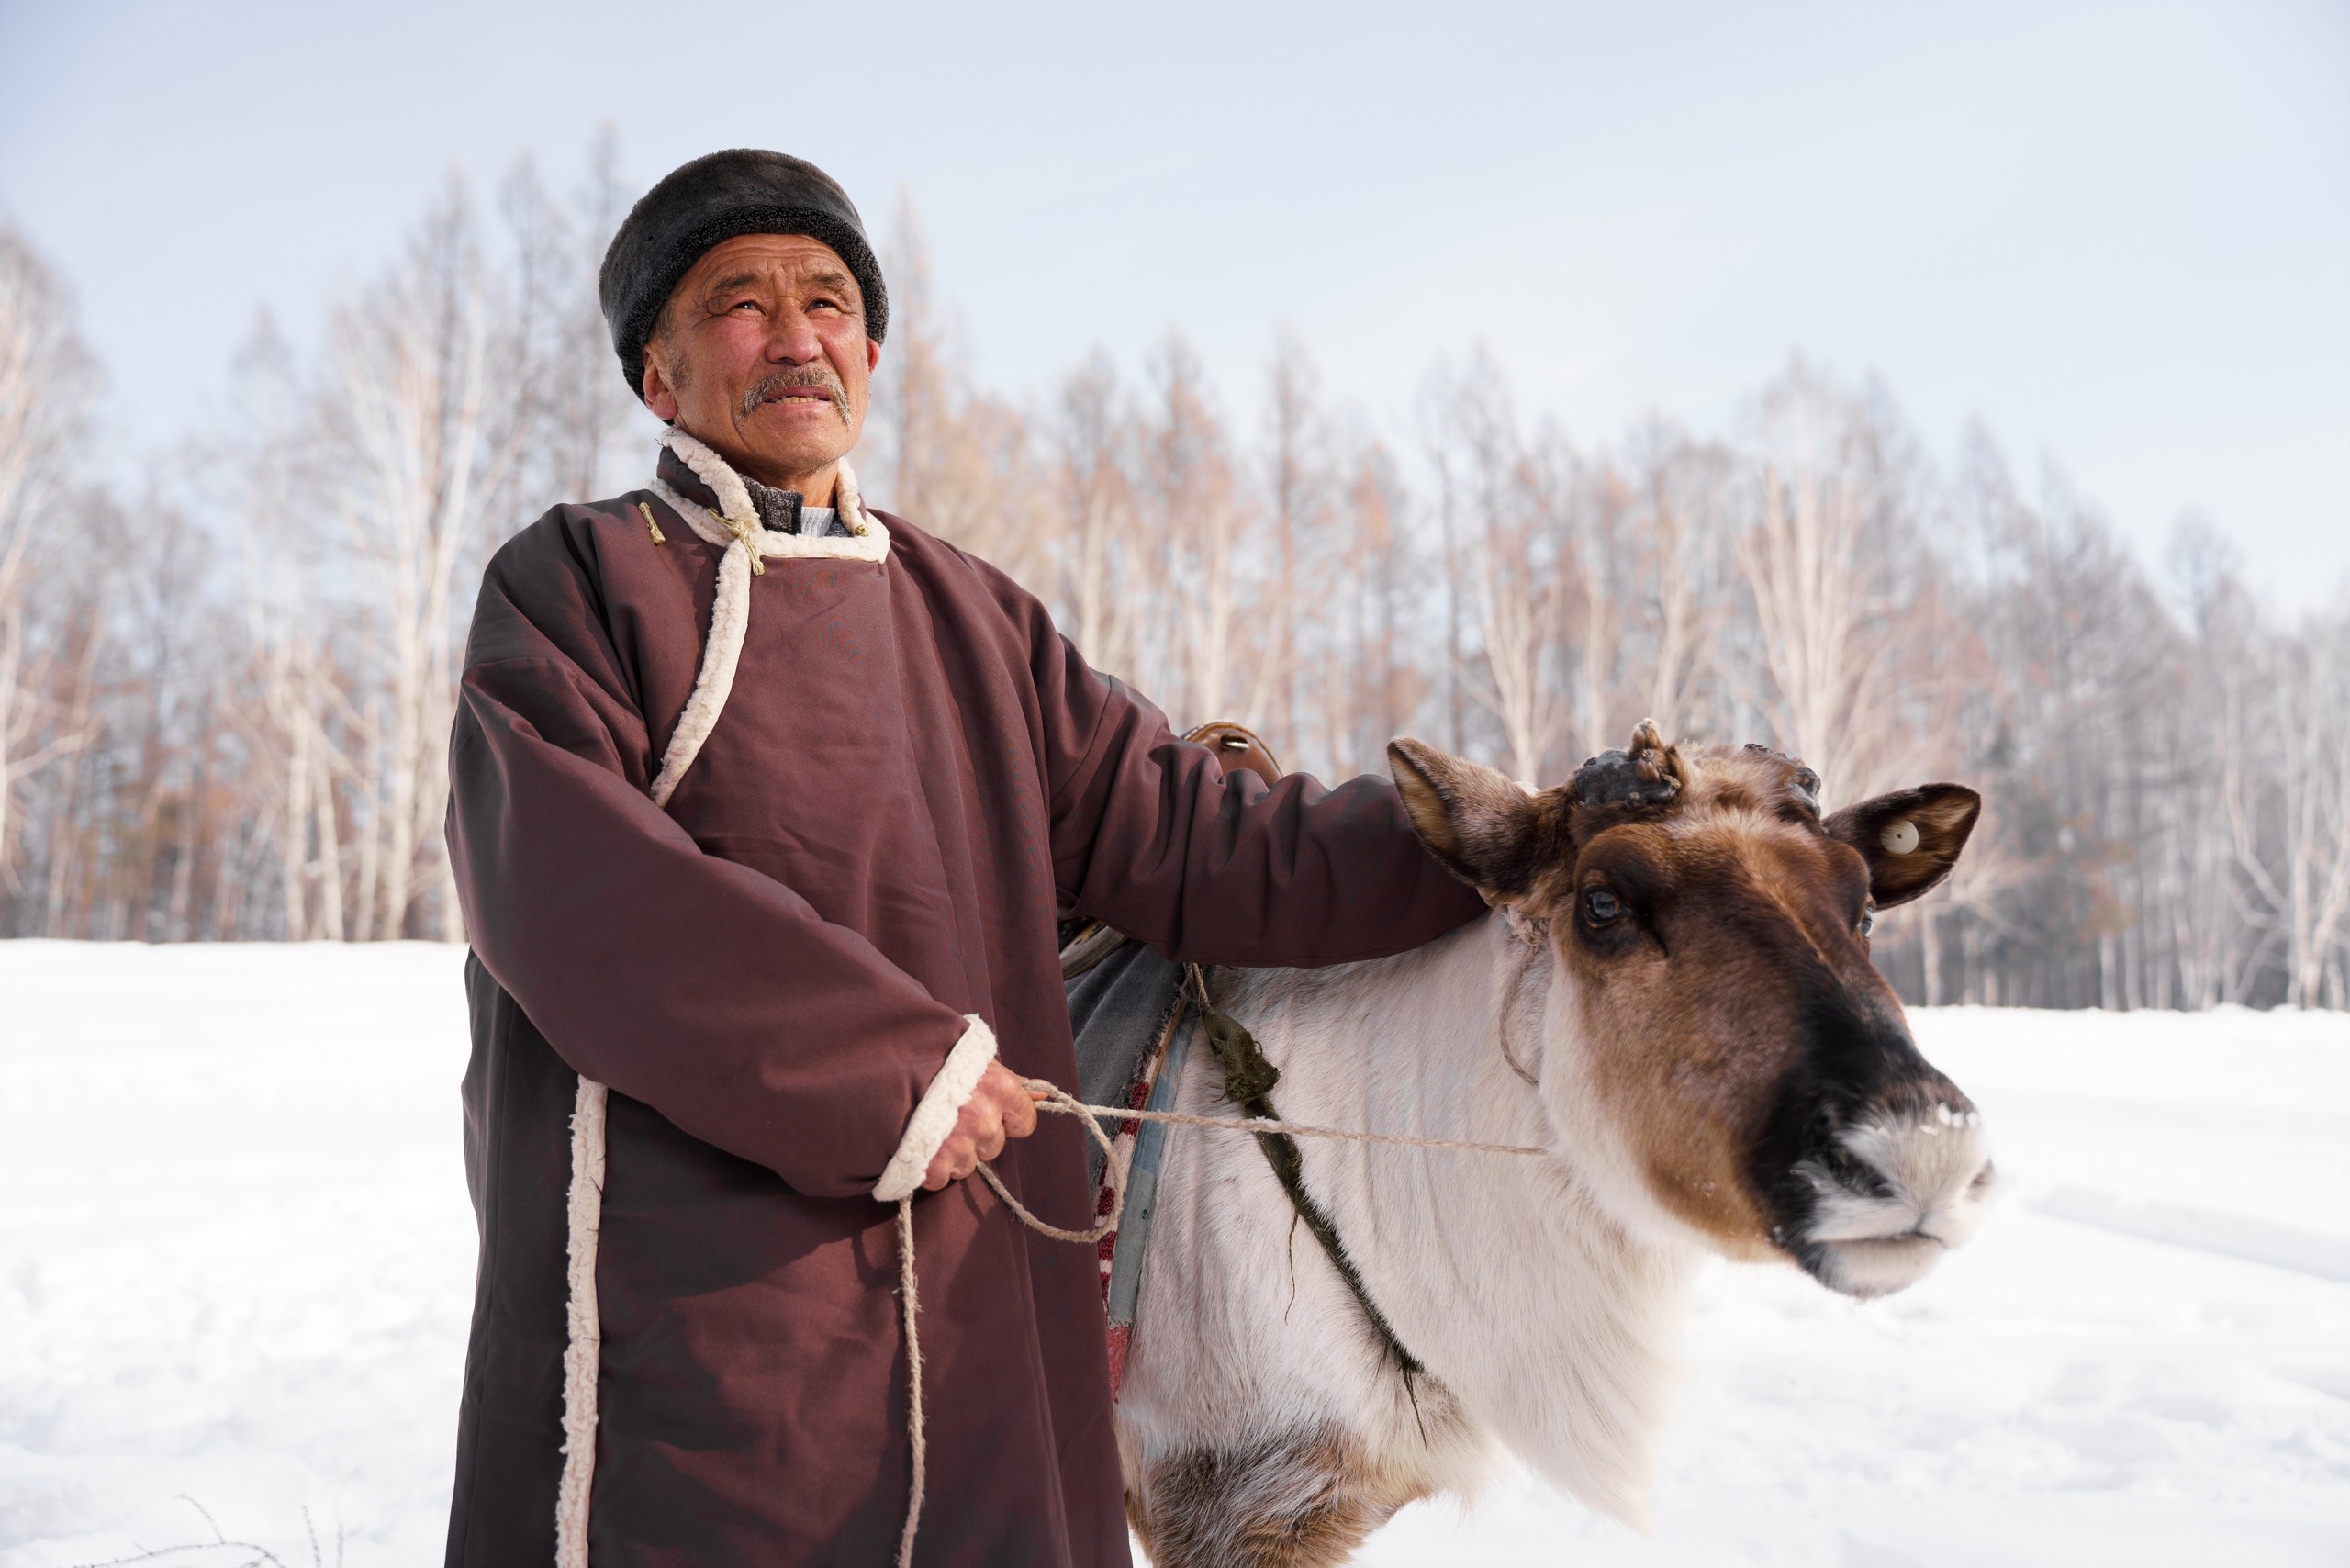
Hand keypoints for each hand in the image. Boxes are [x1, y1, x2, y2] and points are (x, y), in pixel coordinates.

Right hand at [922, 1059, 1043, 1189]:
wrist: (873, 1074)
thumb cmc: (923, 1058)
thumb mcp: (968, 1057)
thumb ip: (1004, 1078)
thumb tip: (1039, 1094)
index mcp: (998, 1087)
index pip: (1025, 1121)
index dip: (1007, 1119)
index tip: (990, 1113)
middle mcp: (984, 1119)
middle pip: (993, 1145)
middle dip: (975, 1137)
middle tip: (947, 1117)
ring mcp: (958, 1146)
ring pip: (967, 1165)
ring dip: (950, 1154)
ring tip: (926, 1129)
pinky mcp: (932, 1167)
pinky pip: (939, 1178)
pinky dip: (926, 1167)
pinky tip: (913, 1144)